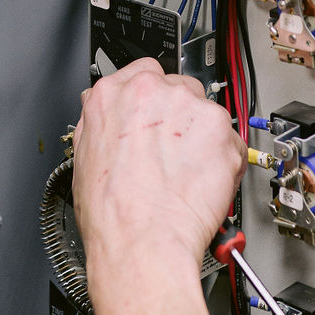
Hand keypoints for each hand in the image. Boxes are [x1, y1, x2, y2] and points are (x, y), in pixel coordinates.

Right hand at [73, 59, 246, 287]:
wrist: (142, 241)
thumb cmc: (111, 213)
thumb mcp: (83, 157)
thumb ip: (102, 124)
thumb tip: (109, 119)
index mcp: (112, 94)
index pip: (143, 74)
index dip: (152, 100)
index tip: (155, 116)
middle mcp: (153, 92)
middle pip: (179, 90)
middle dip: (179, 119)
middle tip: (171, 154)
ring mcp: (191, 109)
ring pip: (206, 115)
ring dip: (202, 139)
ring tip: (186, 175)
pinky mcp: (222, 131)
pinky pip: (231, 141)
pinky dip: (224, 160)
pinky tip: (202, 184)